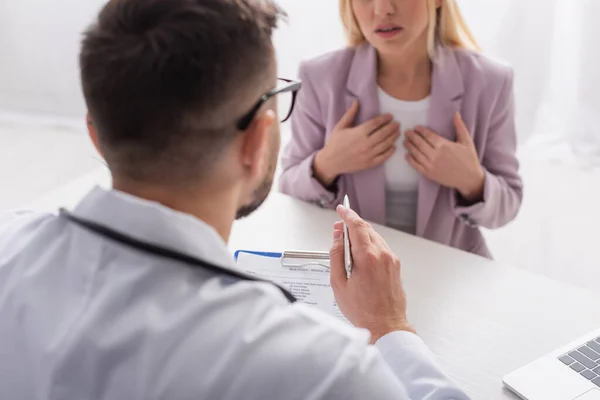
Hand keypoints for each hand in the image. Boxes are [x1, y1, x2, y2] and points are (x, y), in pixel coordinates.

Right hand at [313, 100, 399, 185]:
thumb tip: (356, 101)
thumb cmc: (334, 143)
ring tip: (398, 133)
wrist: (330, 162)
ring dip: (393, 138)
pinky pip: (383, 157)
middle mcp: (365, 143)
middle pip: (383, 133)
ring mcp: (368, 154)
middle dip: (392, 128)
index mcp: (358, 133)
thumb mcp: (340, 127)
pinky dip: (390, 152)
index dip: (384, 119)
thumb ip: (350, 114)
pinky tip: (393, 147)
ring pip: (385, 144)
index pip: (376, 123)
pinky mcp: (369, 163)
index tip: (390, 116)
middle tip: (397, 124)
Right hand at [329, 206, 414, 342]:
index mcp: (367, 257)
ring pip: (374, 238)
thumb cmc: (362, 310)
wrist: (386, 326)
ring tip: (347, 244)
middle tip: (339, 227)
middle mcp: (383, 255)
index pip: (357, 226)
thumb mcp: (339, 283)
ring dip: (361, 235)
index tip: (341, 209)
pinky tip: (360, 255)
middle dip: (352, 224)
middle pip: (366, 229)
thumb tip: (337, 237)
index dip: (347, 214)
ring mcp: (391, 260)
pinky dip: (369, 245)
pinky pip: (381, 248)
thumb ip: (336, 256)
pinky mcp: (396, 266)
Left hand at [404, 112, 484, 201]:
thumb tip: (456, 113)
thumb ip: (460, 126)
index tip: (416, 127)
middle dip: (412, 137)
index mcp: (444, 145)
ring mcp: (431, 165)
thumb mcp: (467, 141)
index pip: (428, 135)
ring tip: (405, 141)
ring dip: (409, 147)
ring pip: (416, 154)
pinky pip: (417, 166)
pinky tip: (407, 155)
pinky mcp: (429, 174)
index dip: (421, 131)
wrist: (469, 179)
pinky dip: (410, 160)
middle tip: (406, 132)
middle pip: (420, 143)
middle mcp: (436, 155)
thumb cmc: (469, 159)